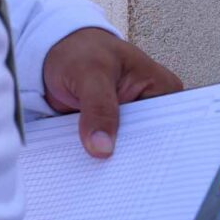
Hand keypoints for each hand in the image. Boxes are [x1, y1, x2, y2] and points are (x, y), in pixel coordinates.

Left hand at [42, 29, 181, 158]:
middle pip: (149, 143)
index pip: (166, 127)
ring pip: (128, 150)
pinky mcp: (112, 130)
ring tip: (96, 167)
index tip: (133, 163)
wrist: (54, 53)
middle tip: (108, 167)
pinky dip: (97, 155)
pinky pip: (109, 151)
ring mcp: (132, 120)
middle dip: (129, 156)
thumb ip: (98, 109)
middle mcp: (152, 106)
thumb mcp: (90, 74)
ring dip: (111, 158)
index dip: (151, 147)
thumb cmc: (80, 51)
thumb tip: (103, 148)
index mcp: (163, 88)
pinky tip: (88, 163)